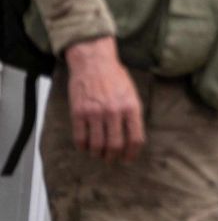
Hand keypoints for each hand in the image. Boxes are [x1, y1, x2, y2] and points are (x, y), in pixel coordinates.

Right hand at [65, 36, 144, 163]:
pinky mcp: (79, 113)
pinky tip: (85, 146)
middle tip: (111, 159)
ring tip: (98, 153)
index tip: (128, 159)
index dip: (132, 153)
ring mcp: (95, 113)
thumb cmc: (115, 77)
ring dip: (97, 153)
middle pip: (115, 145)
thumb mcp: (132, 93)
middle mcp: (114, 111)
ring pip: (97, 145)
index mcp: (131, 107)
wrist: (94, 62)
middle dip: (113, 157)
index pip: (135, 138)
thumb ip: (133, 114)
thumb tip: (133, 137)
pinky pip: (80, 138)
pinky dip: (83, 146)